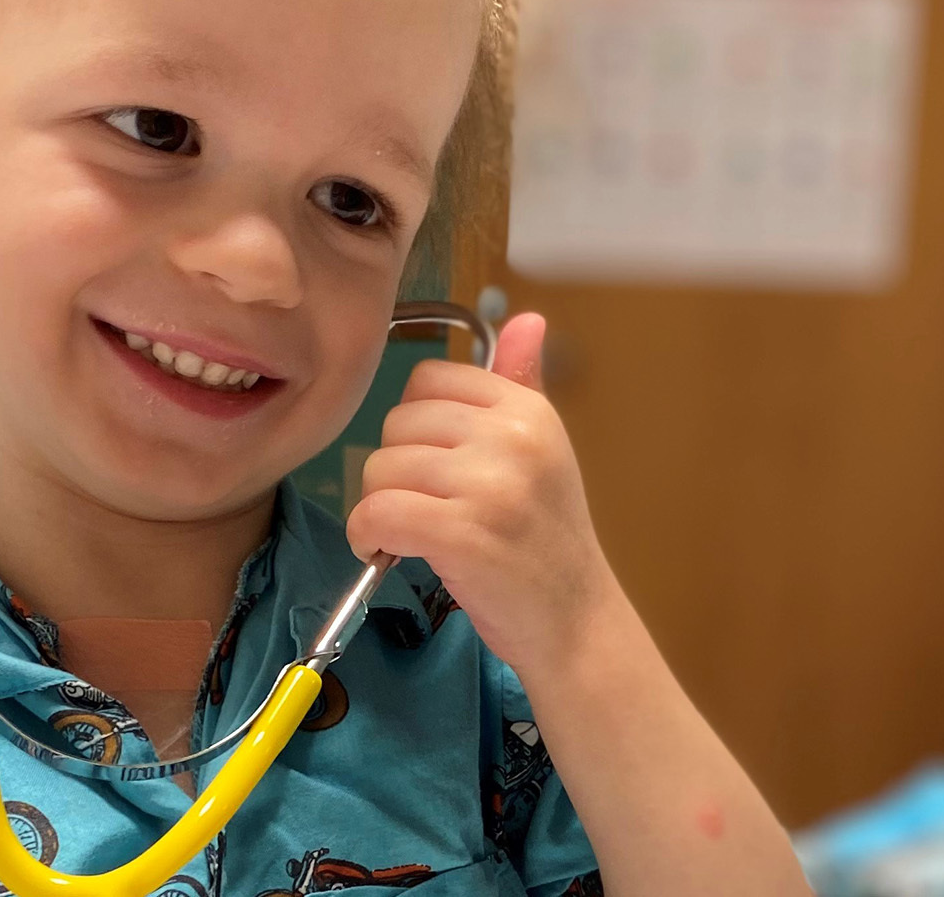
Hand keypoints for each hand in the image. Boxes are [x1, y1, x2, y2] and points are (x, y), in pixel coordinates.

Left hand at [345, 313, 617, 680]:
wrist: (577, 623)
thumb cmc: (548, 541)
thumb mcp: (543, 452)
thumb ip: (524, 383)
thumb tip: (526, 319)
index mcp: (528, 410)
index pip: (429, 378)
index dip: (416, 424)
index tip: (432, 464)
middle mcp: (512, 438)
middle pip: (397, 423)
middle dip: (395, 468)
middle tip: (423, 506)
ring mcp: (489, 486)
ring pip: (380, 468)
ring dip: (378, 507)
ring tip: (409, 534)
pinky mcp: (462, 535)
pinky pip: (376, 513)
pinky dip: (366, 536)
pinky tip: (384, 552)